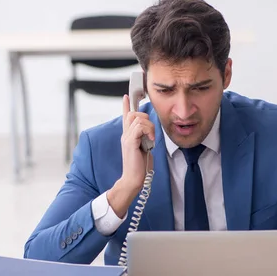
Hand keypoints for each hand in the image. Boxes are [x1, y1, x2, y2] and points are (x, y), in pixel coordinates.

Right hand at [107, 94, 154, 217]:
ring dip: (149, 127)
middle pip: (134, 114)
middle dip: (146, 118)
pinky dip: (148, 132)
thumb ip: (144, 138)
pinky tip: (150, 141)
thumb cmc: (140, 166)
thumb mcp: (143, 148)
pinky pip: (139, 127)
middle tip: (151, 133)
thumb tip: (149, 131)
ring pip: (138, 119)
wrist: (134, 179)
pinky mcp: (130, 142)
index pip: (126, 117)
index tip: (126, 96)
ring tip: (151, 140)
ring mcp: (126, 138)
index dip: (126, 106)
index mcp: (128, 136)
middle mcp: (125, 135)